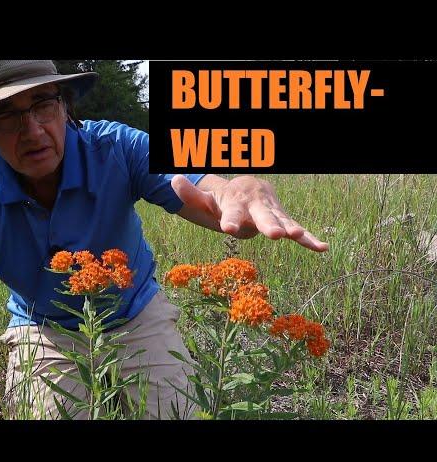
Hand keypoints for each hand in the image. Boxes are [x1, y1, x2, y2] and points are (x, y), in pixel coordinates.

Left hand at [171, 175, 328, 251]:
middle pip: (262, 217)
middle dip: (268, 224)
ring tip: (297, 235)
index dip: (230, 220)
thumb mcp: (207, 200)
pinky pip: (298, 230)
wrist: (249, 189)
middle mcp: (256, 208)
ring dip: (290, 228)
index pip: (232, 213)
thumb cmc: (225, 200)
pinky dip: (309, 239)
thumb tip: (172, 180)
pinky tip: (322, 248)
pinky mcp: (283, 220)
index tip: (228, 228)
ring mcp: (272, 213)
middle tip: (274, 234)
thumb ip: (191, 194)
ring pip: (282, 221)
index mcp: (236, 204)